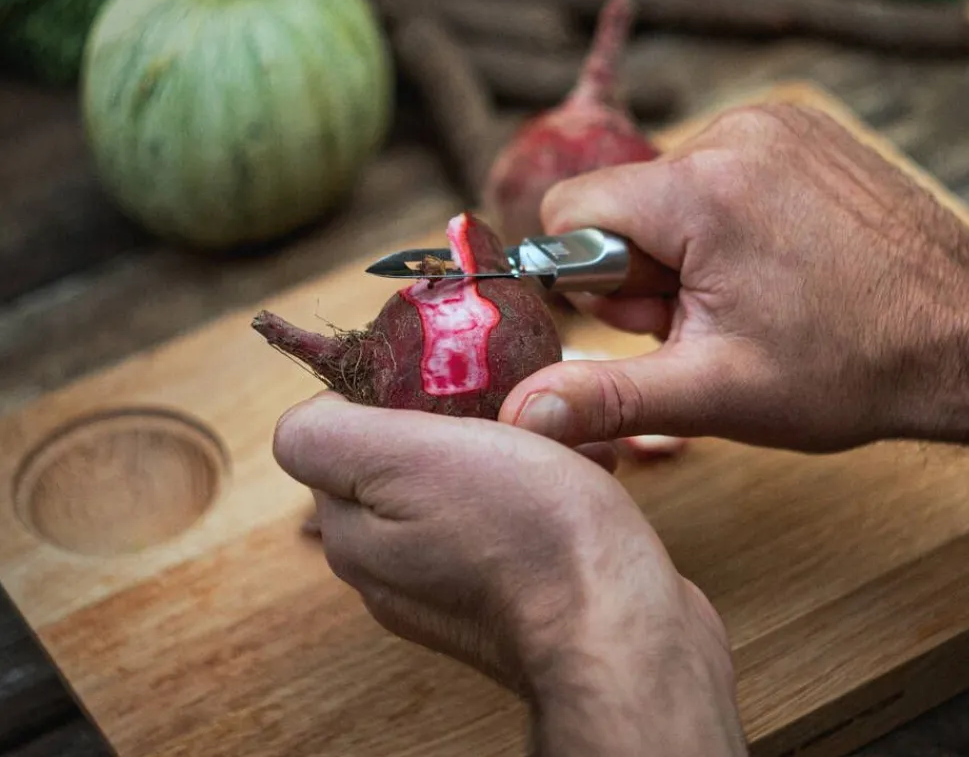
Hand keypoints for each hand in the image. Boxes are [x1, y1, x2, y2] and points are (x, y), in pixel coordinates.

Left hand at [274, 393, 745, 756]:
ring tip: (553, 431)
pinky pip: (515, 507)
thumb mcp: (403, 458)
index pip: (339, 431)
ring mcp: (456, 578)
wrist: (624, 626)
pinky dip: (545, 476)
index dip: (384, 390)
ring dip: (509, 438)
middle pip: (405, 450)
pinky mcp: (516, 586)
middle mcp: (394, 563)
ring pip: (467, 472)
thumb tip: (309, 413)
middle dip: (455, 412)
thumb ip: (328, 438)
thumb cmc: (524, 530)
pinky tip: (581, 466)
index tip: (440, 377)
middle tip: (504, 398)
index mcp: (355, 532)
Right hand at [500, 103, 968, 452]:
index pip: (569, 209)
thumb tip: (523, 414)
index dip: (592, 273)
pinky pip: (716, 166)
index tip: (652, 311)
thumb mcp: (713, 393)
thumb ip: (604, 397)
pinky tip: (773, 259)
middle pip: (622, 201)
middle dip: (646, 266)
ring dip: (685, 244)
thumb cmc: (850, 367)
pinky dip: (725, 215)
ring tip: (749, 291)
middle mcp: (734, 135)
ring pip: (667, 186)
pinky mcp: (798, 127)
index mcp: (700, 190)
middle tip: (708, 314)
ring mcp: (772, 124)